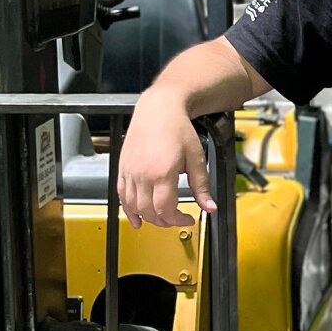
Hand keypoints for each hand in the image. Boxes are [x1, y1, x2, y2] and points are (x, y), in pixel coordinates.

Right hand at [116, 91, 216, 228]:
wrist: (158, 109)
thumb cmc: (177, 129)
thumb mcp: (196, 158)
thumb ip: (201, 186)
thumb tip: (210, 207)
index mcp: (162, 173)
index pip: (166, 210)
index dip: (178, 220)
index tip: (187, 218)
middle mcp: (142, 175)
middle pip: (149, 212)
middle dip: (165, 221)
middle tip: (177, 218)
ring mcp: (130, 172)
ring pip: (134, 207)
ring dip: (148, 218)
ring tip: (161, 218)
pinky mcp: (122, 169)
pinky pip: (121, 196)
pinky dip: (128, 210)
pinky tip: (136, 218)